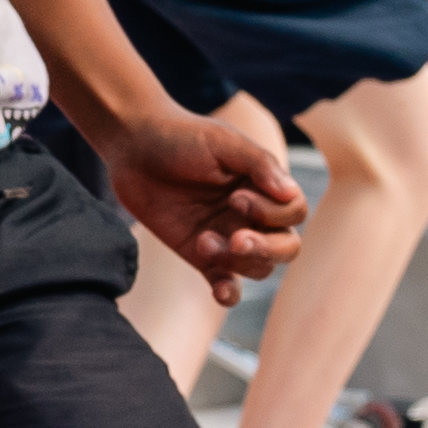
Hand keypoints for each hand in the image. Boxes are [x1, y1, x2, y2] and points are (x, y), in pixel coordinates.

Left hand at [104, 90, 303, 300]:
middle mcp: (252, 214)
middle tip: (236, 238)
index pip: (294, 212)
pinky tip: (220, 292)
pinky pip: (224, 282)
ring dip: (238, 264)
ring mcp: (227, 236)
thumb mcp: (224, 142)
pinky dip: (228, 292)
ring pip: (257, 268)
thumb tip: (290, 193)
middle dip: (266, 248)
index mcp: (264, 185)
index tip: (236, 196)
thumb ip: (259, 164)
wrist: (133, 145)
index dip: (274, 213)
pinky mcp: (200, 254)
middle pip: (285, 247)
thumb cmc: (181, 135)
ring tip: (204, 242)